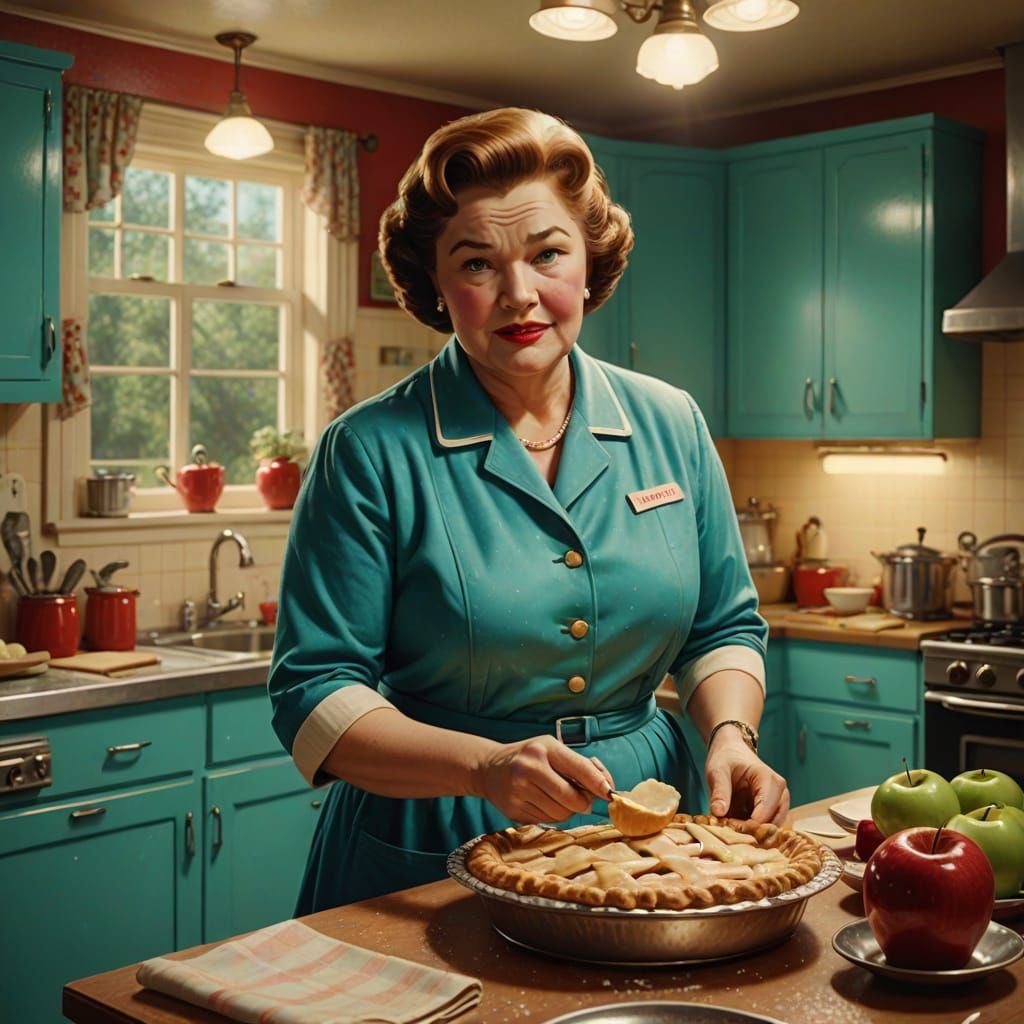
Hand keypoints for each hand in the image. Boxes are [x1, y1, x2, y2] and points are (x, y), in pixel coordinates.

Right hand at [473, 736, 615, 823]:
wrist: (489, 768)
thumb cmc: (529, 756)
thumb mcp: (552, 749)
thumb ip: (578, 765)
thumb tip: (604, 787)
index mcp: (544, 749)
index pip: (580, 768)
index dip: (599, 783)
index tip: (610, 793)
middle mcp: (530, 768)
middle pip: (572, 799)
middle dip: (583, 802)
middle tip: (582, 799)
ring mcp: (519, 791)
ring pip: (561, 814)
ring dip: (567, 810)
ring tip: (558, 798)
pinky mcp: (514, 810)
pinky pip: (546, 821)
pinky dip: (552, 815)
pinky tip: (542, 802)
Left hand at [705, 731, 789, 825]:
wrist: (730, 751)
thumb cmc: (726, 758)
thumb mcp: (717, 771)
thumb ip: (719, 791)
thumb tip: (718, 813)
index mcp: (770, 781)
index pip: (766, 812)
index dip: (748, 825)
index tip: (729, 828)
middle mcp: (780, 794)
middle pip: (772, 825)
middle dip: (751, 832)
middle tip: (729, 833)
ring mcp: (778, 804)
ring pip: (770, 831)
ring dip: (751, 834)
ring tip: (731, 830)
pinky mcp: (772, 812)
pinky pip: (765, 829)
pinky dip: (751, 832)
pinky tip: (734, 829)